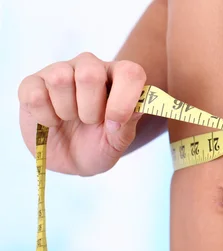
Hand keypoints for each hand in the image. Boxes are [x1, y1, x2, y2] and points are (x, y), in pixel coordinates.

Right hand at [18, 52, 146, 175]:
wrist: (71, 160)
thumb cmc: (99, 144)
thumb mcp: (118, 141)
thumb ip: (128, 123)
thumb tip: (138, 106)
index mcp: (118, 78)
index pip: (130, 72)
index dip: (124, 99)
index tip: (115, 123)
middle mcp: (90, 67)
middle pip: (90, 73)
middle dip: (90, 108)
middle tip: (89, 121)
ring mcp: (59, 72)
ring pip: (60, 78)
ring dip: (66, 110)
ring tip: (70, 119)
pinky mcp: (32, 83)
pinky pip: (35, 93)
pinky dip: (44, 115)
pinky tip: (51, 121)